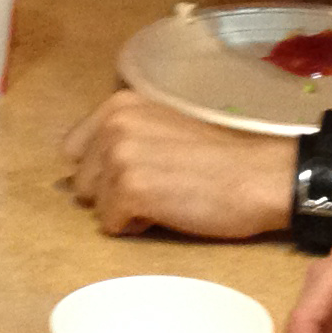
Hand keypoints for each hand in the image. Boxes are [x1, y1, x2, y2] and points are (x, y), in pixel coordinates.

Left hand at [61, 90, 295, 238]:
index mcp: (118, 105)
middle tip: (160, 185)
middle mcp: (113, 125)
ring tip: (166, 197)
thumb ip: (124, 137)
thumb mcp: (160, 129)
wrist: (258, 176)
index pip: (73, 151)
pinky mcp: (130, 190)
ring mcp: (119, 157)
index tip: (139, 171)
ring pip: (95, 206)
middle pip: (81, 182)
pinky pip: (111, 225)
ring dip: (126, 210)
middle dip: (112, 192)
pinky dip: (137, 227)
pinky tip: (169, 212)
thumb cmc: (217, 158)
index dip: (102, 171)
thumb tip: (84, 170)